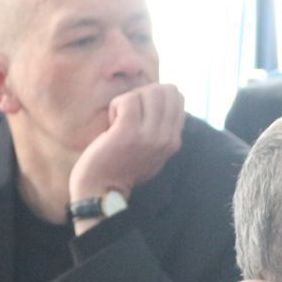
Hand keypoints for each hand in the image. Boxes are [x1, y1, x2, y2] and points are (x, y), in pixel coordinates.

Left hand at [68, 83, 184, 212]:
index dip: (156, 97)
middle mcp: (166, 138)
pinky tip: (112, 124)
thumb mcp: (153, 151)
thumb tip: (164, 97)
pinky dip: (116, 106)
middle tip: (130, 114)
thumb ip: (162, 129)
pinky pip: (128, 100)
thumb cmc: (122, 167)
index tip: (142, 115)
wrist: (103, 190)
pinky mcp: (129, 132)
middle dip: (144, 95)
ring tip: (121, 121)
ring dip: (129, 100)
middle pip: (165, 91)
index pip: (177, 97)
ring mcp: (149, 136)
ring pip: (148, 92)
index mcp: (174, 140)